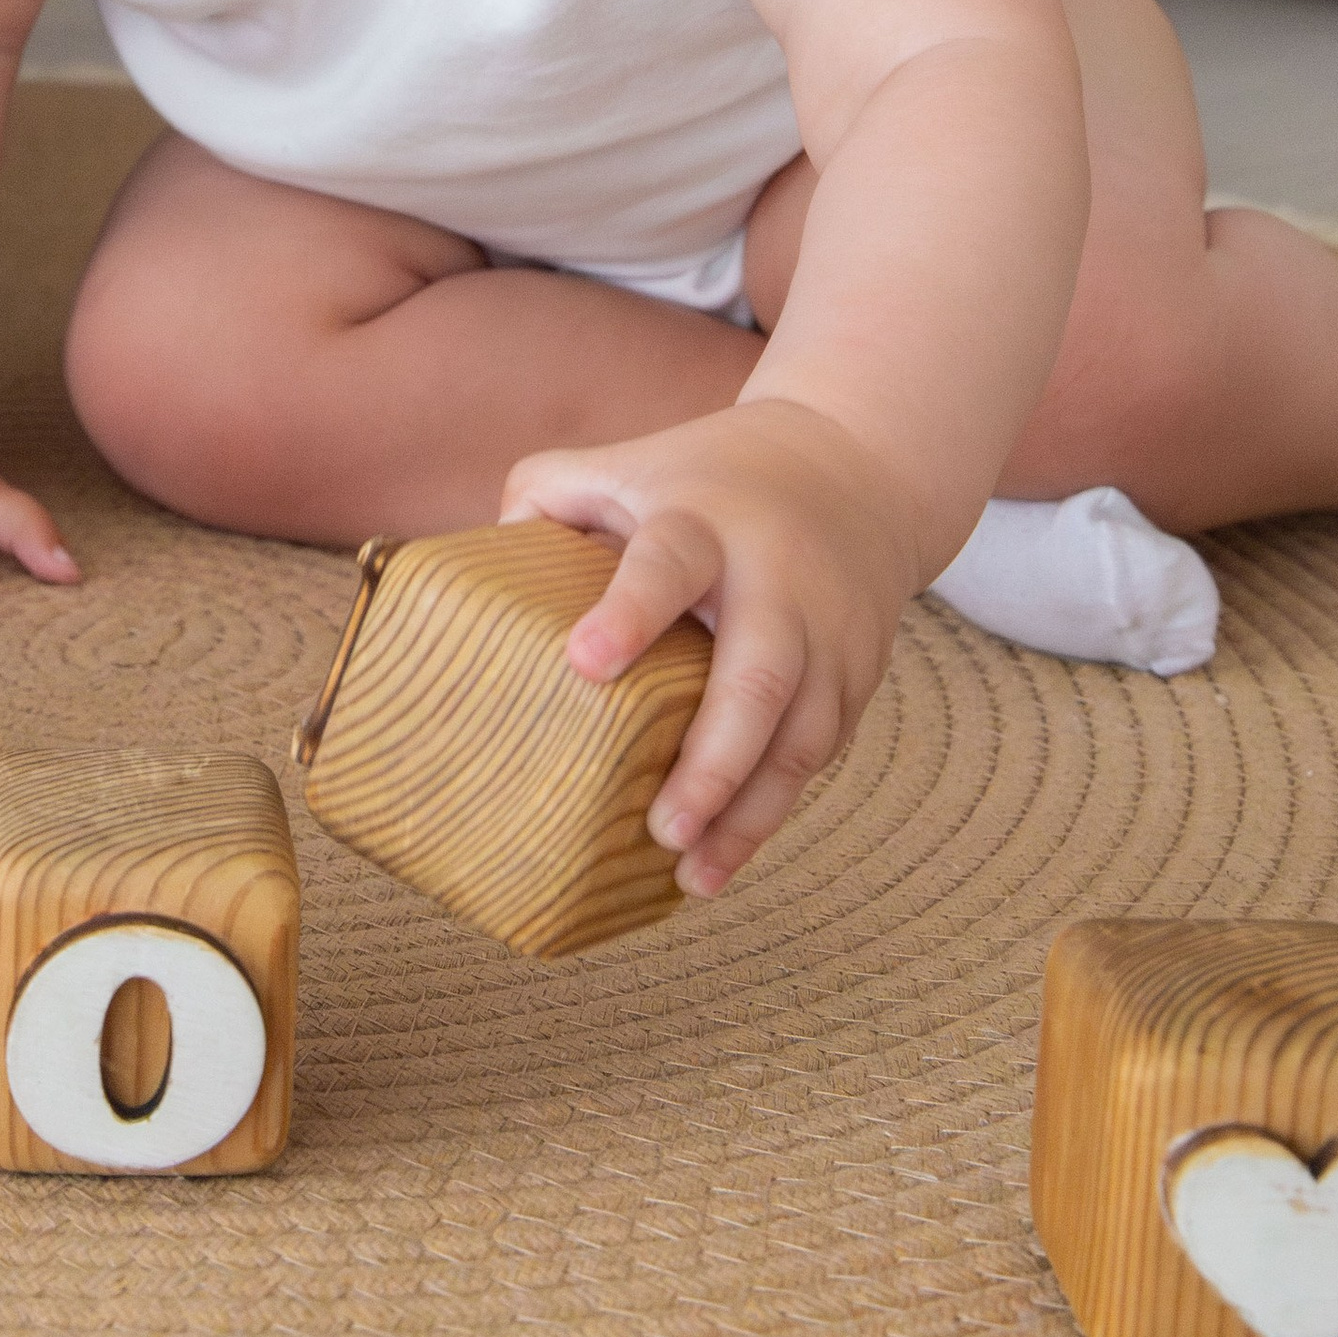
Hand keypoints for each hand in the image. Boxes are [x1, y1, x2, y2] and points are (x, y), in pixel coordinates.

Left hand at [502, 398, 925, 899]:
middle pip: (759, 677)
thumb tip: (480, 567)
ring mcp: (828, 632)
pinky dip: (775, 809)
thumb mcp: (628, 462)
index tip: (583, 664)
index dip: (629, 611)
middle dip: (713, 759)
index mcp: (705, 522)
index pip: (669, 562)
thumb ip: (548, 496)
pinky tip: (724, 858)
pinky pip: (821, 752)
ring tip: (692, 874)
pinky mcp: (857, 674)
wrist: (857, 465)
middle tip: (660, 827)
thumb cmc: (706, 475)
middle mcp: (777, 580)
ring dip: (750, 812)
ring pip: (802, 734)